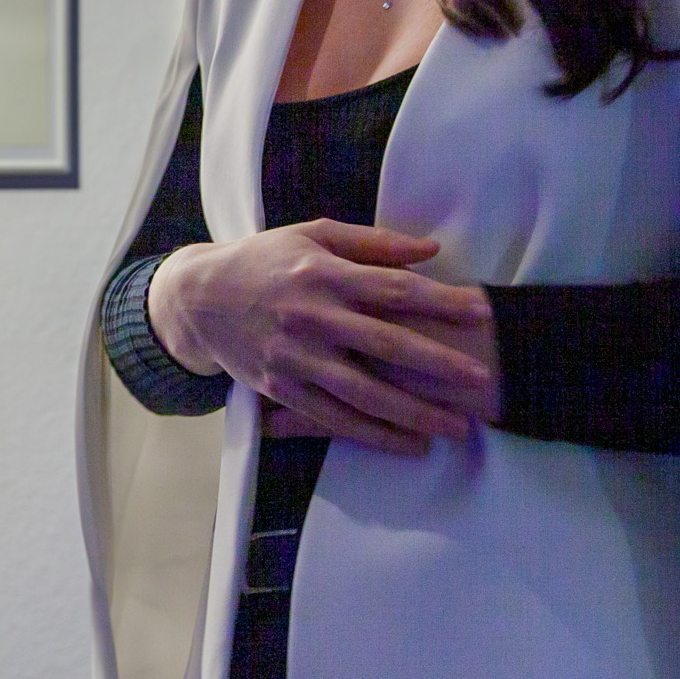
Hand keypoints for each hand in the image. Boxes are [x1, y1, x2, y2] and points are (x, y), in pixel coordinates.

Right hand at [146, 220, 500, 454]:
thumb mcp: (313, 234)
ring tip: (455, 428)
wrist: (199, 298)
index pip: (392, 288)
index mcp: (323, 274)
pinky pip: (333, 418)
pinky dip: (373, 434)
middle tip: (481, 381)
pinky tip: (409, 444)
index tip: (480, 312)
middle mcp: (312, 317)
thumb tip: (431, 251)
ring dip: (412, 413)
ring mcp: (296, 358)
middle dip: (437, 365)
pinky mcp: (282, 389)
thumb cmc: (264, 260)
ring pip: (363, 392)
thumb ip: (373, 243)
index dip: (440, 301)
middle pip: (385, 345)